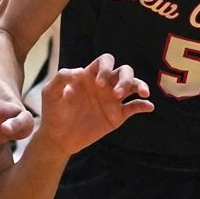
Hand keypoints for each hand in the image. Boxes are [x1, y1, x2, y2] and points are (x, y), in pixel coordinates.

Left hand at [35, 53, 152, 155]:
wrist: (58, 137)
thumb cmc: (53, 112)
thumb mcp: (50, 92)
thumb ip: (61, 77)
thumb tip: (80, 72)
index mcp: (90, 75)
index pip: (106, 61)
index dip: (106, 68)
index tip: (99, 84)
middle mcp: (104, 85)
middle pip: (124, 71)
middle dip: (124, 78)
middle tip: (115, 93)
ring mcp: (112, 100)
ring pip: (133, 85)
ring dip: (139, 86)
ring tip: (141, 93)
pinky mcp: (117, 115)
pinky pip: (135, 107)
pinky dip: (144, 105)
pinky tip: (149, 106)